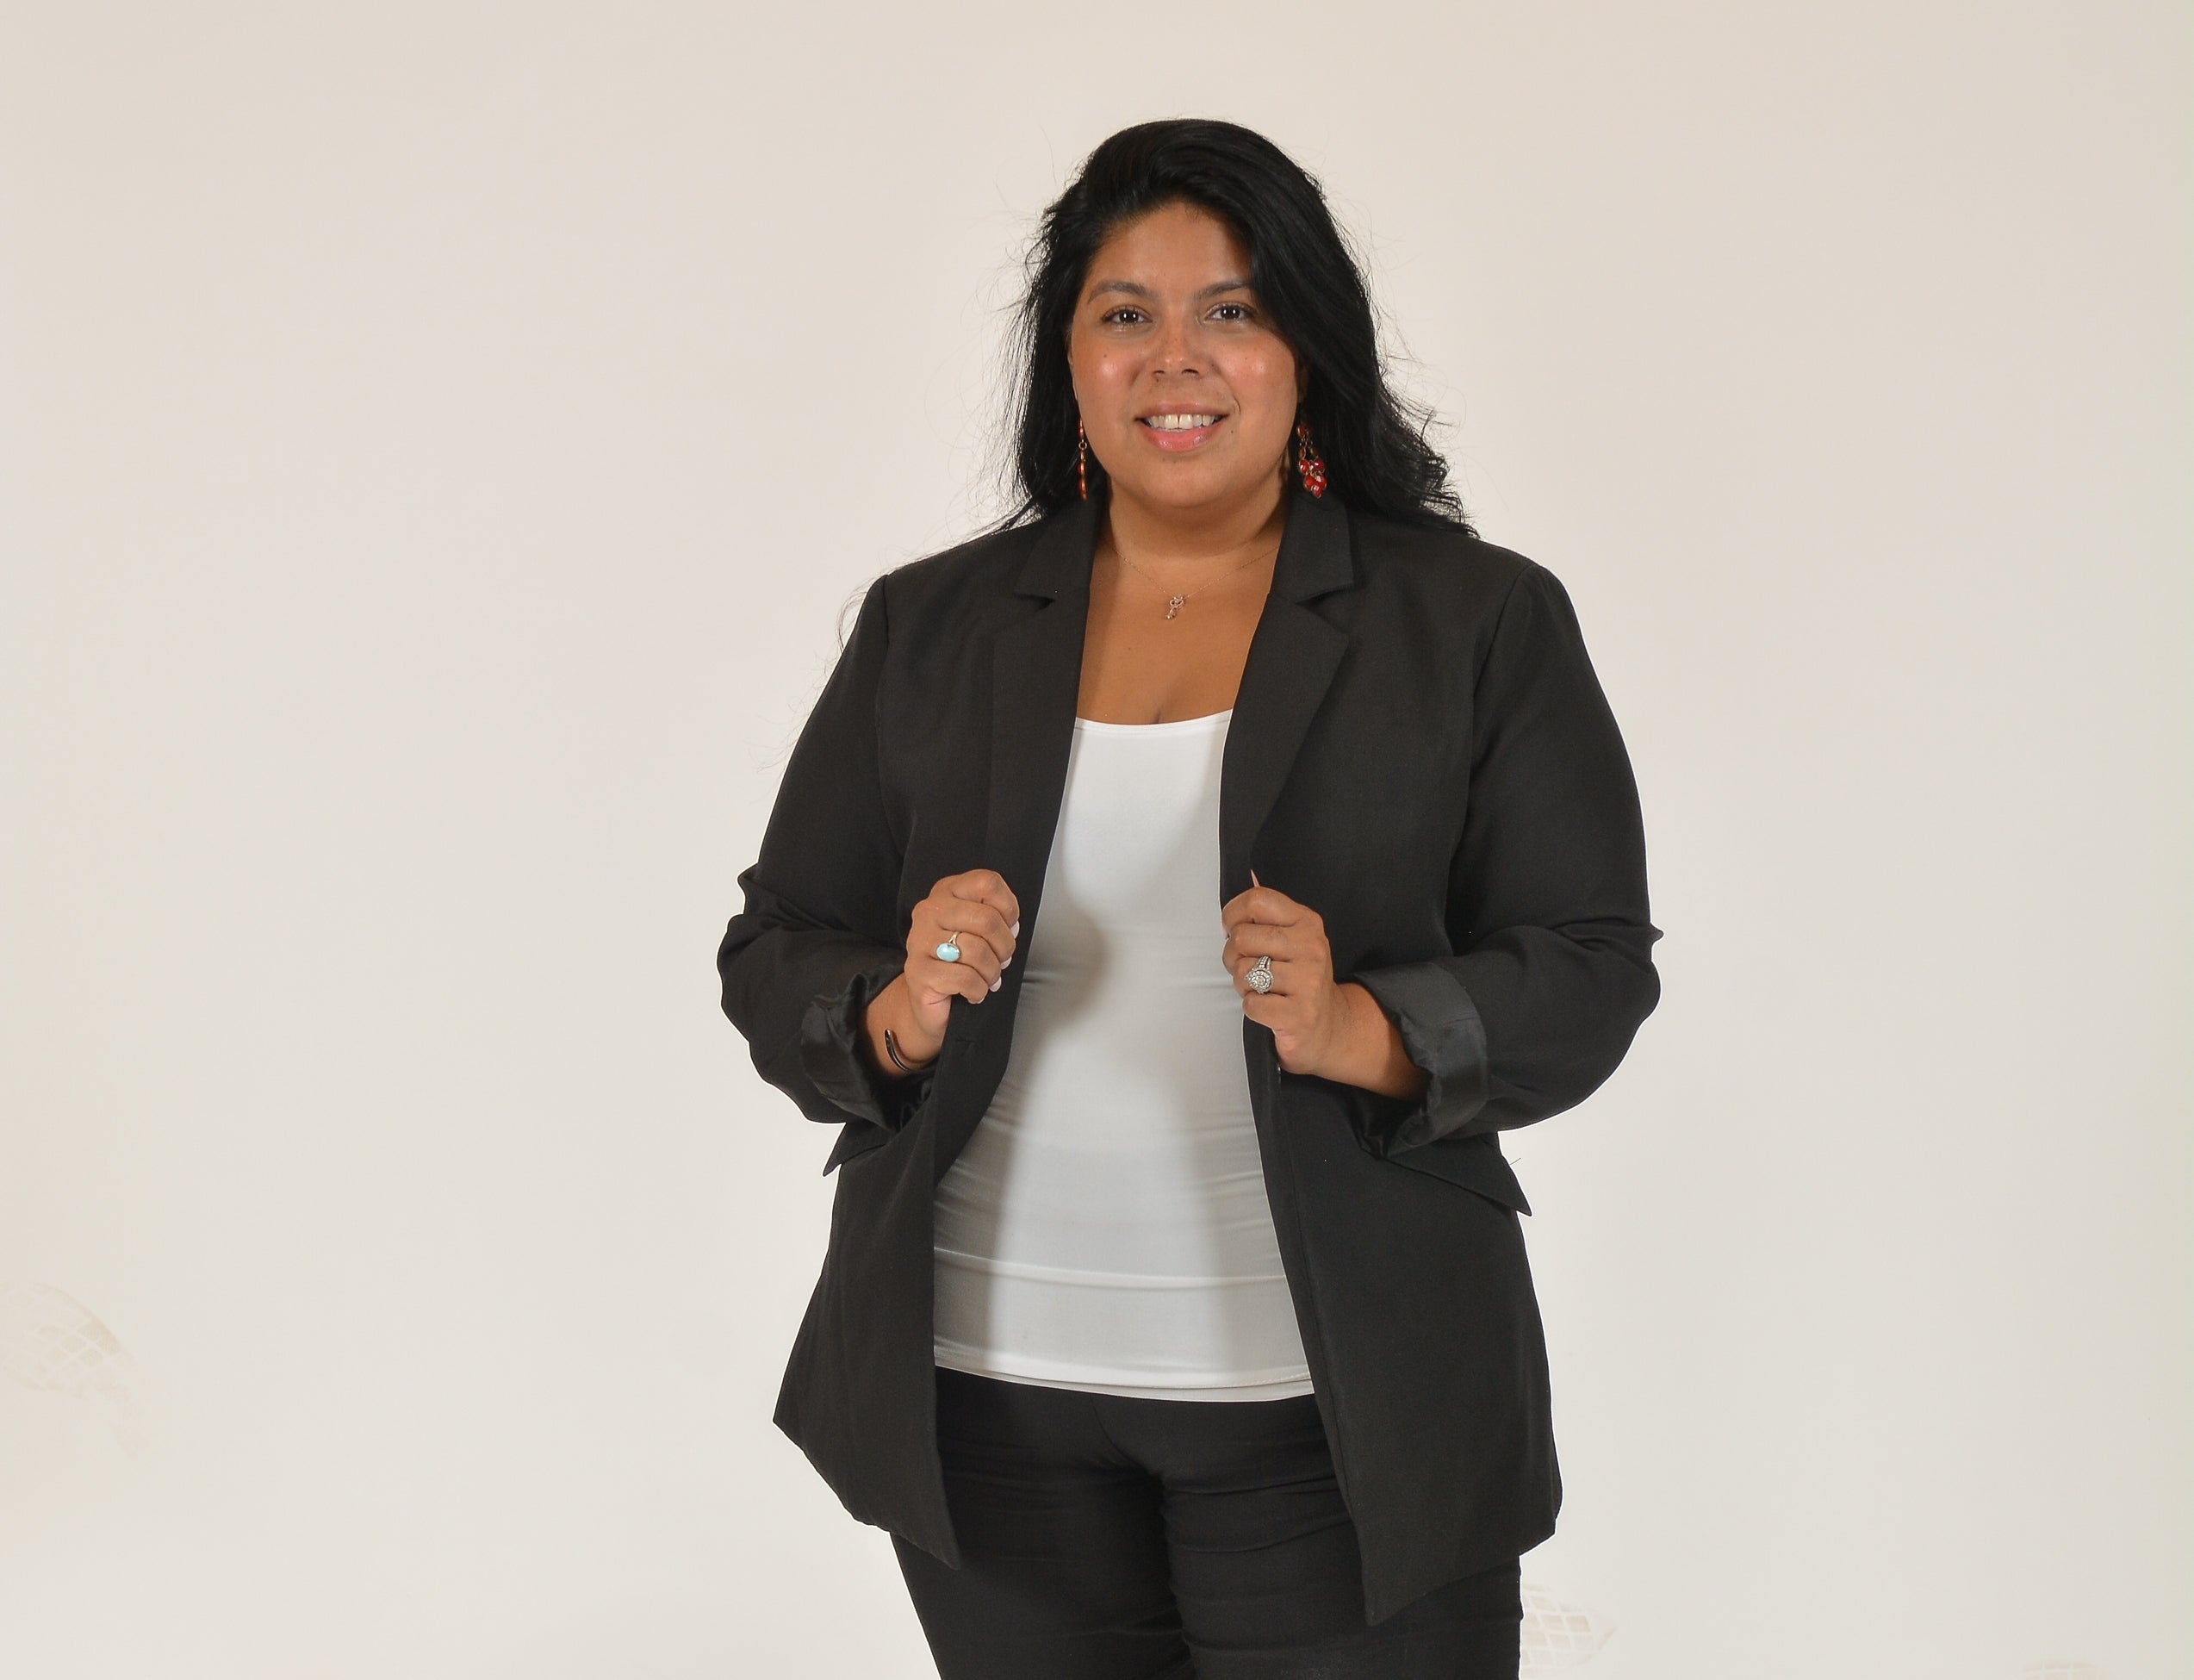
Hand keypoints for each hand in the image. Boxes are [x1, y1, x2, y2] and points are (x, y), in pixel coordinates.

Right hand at [866, 868, 1020, 1070]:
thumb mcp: (978, 931)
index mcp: (947, 891)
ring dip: (992, 972)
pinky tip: (973, 992)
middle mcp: (930, 910)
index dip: (1009, 908)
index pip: (987, 883)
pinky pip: (966, 978)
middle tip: (1001, 961)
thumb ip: (995, 919)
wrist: (928, 1001)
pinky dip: (979, 990)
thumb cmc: (959, 962)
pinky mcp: (918, 970)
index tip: (1008, 928)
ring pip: (978, 951)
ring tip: (987, 979)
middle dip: (1004, 947)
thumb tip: (1011, 929)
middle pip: (987, 919)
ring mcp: (920, 939)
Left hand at [1220, 868, 1354, 1076]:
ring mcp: (1308, 981)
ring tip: (1261, 988)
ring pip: (1244, 972)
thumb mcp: (1293, 938)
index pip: (1257, 900)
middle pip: (1242, 937)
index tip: (1232, 930)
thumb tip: (1249, 875)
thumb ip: (1269, 911)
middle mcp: (1311, 947)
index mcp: (1307, 922)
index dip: (1232, 915)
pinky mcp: (1300, 1014)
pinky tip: (1270, 1007)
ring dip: (1243, 985)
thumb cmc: (1301, 979)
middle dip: (1232, 956)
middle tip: (1247, 966)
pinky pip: (1251, 1005)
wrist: (1330, 1026)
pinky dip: (1252, 1008)